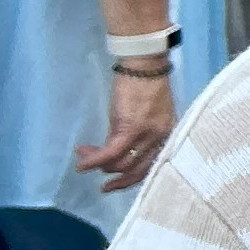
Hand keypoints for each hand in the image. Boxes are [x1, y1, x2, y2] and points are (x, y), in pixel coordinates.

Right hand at [77, 69, 175, 191]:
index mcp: (167, 135)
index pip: (152, 166)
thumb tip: (114, 150)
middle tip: (100, 183)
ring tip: (83, 158)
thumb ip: (133, 134)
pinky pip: (111, 152)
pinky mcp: (131, 127)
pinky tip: (82, 163)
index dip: (132, 178)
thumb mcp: (143, 114)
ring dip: (99, 165)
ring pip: (122, 163)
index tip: (116, 183)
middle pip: (138, 170)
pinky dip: (94, 160)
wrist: (144, 65)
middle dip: (116, 179)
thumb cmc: (143, 85)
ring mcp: (147, 134)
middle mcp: (161, 138)